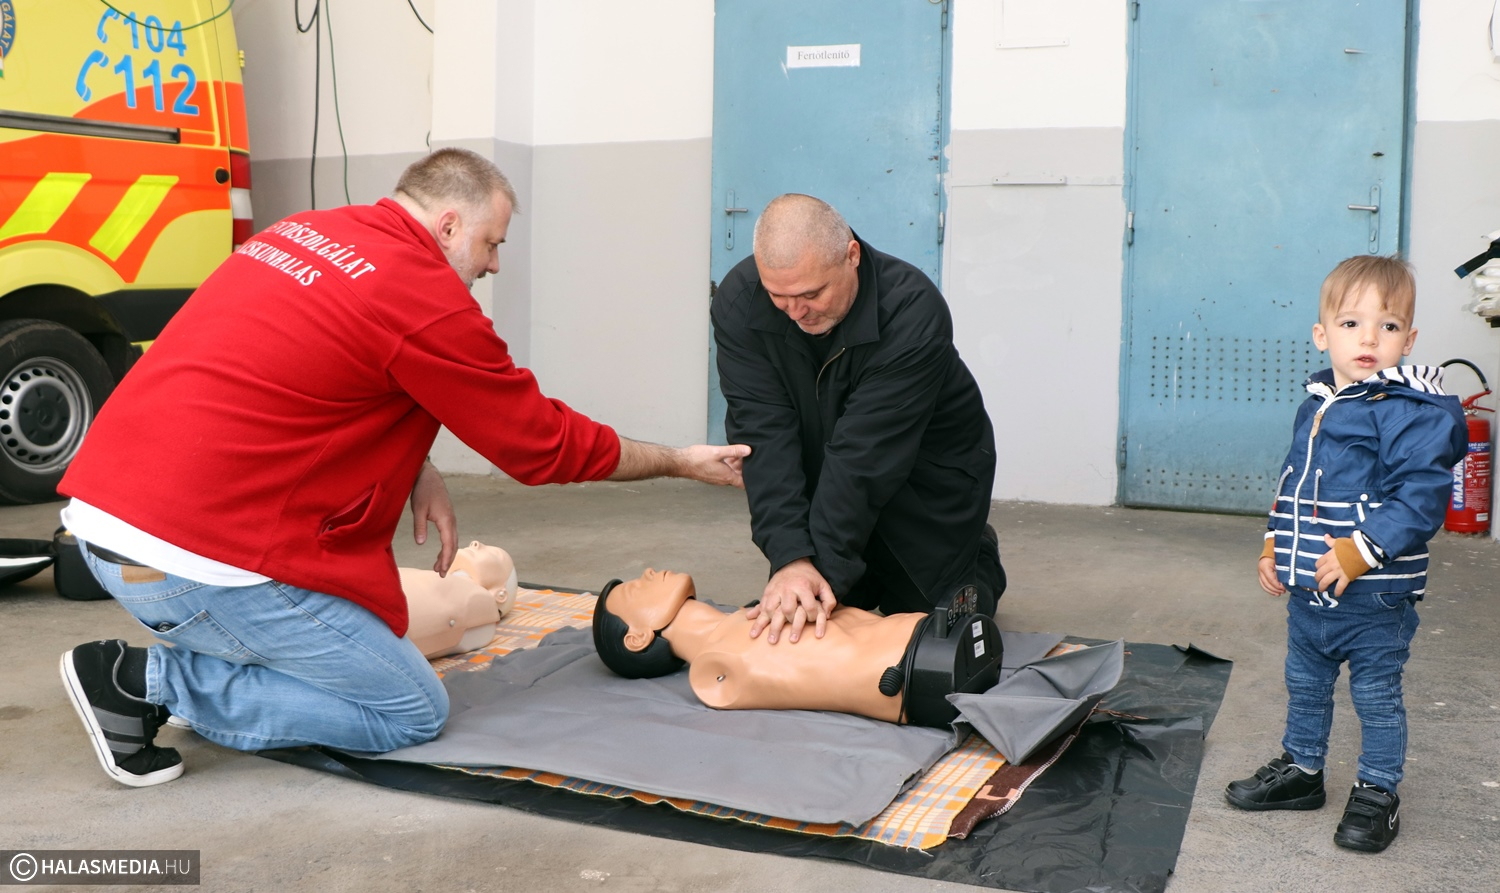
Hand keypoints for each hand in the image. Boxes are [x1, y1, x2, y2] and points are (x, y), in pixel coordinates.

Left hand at [410, 460, 457, 574]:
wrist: (428, 475)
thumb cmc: (423, 490)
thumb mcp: (418, 509)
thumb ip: (420, 527)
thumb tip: (421, 544)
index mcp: (446, 520)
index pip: (448, 544)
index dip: (445, 559)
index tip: (440, 571)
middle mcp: (451, 521)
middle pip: (453, 545)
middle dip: (448, 560)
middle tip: (440, 574)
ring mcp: (450, 519)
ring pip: (452, 541)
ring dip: (447, 554)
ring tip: (438, 567)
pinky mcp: (447, 517)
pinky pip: (450, 535)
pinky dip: (447, 546)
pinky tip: (441, 552)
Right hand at [679, 443, 750, 487]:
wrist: (681, 462)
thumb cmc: (696, 459)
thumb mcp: (718, 452)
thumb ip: (734, 451)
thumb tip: (748, 450)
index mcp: (726, 476)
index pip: (744, 483)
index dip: (751, 477)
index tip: (754, 468)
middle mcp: (722, 480)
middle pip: (738, 476)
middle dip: (743, 467)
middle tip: (744, 456)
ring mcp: (716, 478)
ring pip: (731, 473)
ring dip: (735, 465)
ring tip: (736, 453)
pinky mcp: (711, 474)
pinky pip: (723, 471)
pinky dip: (727, 464)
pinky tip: (726, 455)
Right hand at [746, 558, 834, 643]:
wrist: (792, 562)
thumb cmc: (809, 577)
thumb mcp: (823, 584)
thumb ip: (829, 600)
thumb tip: (827, 616)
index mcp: (803, 586)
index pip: (808, 606)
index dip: (812, 616)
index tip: (813, 620)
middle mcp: (787, 589)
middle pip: (787, 609)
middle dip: (790, 623)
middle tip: (793, 638)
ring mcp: (775, 591)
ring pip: (770, 609)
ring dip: (771, 625)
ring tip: (771, 640)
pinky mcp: (767, 592)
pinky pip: (761, 607)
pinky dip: (758, 620)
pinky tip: (754, 632)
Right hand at [1257, 556, 1285, 595]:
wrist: (1271, 549)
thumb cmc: (1277, 554)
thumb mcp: (1281, 562)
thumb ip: (1283, 572)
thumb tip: (1288, 581)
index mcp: (1265, 567)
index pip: (1271, 579)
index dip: (1278, 586)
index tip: (1284, 588)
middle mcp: (1260, 570)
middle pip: (1267, 584)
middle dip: (1275, 589)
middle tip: (1283, 591)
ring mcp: (1259, 572)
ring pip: (1264, 585)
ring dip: (1272, 591)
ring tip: (1279, 593)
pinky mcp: (1261, 574)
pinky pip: (1263, 584)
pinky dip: (1269, 589)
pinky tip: (1274, 592)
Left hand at [1314, 534, 1353, 595]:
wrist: (1363, 550)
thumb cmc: (1351, 545)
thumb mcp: (1338, 542)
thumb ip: (1330, 541)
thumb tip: (1326, 536)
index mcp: (1328, 556)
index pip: (1318, 564)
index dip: (1318, 567)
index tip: (1320, 569)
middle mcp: (1331, 565)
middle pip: (1320, 573)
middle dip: (1317, 578)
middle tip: (1318, 582)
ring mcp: (1338, 571)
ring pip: (1326, 581)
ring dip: (1323, 586)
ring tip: (1322, 590)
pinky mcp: (1347, 577)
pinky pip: (1340, 586)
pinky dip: (1338, 591)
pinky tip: (1337, 594)